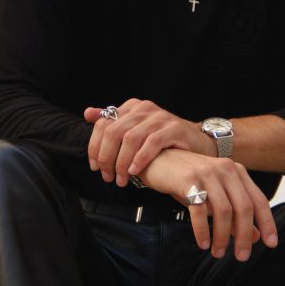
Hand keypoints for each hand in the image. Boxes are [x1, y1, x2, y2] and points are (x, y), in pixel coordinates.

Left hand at [84, 99, 206, 185]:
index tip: (94, 166)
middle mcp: (144, 109)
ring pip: (131, 139)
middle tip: (107, 176)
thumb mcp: (136, 129)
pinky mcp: (174, 128)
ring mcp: (160, 117)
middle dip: (107, 157)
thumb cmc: (164, 139)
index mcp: (132, 107)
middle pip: (115, 132)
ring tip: (121, 179)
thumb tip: (88, 113)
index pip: (104, 123)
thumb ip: (113, 122)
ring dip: (122, 162)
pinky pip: (152, 143)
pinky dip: (140, 159)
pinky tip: (135, 171)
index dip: (95, 146)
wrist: (196, 141)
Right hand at [142, 148, 277, 261]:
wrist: (157, 160)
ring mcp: (207, 173)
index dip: (267, 223)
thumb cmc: (187, 180)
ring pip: (224, 211)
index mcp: (236, 172)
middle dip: (244, 236)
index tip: (271, 243)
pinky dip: (203, 231)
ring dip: (222, 237)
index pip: (258, 200)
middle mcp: (225, 169)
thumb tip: (255, 237)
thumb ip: (234, 214)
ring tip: (218, 253)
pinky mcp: (188, 180)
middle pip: (244, 208)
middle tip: (242, 256)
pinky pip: (200, 211)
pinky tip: (203, 243)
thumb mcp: (214, 195)